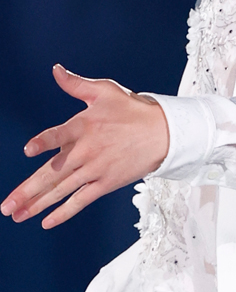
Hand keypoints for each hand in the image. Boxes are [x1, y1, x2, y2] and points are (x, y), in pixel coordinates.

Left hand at [1, 65, 168, 228]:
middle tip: (6, 205)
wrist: (163, 132)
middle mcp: (88, 150)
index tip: (28, 150)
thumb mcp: (105, 91)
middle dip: (27, 191)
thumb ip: (76, 84)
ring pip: (62, 190)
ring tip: (17, 215)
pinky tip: (47, 222)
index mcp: (84, 125)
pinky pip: (82, 200)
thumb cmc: (133, 109)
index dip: (44, 142)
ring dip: (38, 205)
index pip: (60, 135)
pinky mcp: (107, 182)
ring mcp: (97, 168)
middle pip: (53, 173)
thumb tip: (55, 70)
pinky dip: (65, 212)